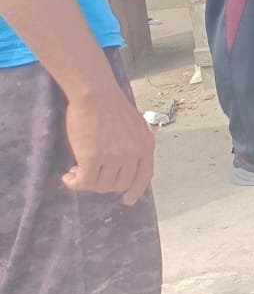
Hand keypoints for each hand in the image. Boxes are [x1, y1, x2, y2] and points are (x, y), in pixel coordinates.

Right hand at [62, 88, 155, 204]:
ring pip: (101, 185)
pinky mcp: (93, 158)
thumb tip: (125, 164)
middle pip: (120, 184)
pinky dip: (74, 183)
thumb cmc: (110, 105)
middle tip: (90, 175)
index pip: (144, 177)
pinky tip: (68, 176)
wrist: (95, 93)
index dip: (136, 190)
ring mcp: (114, 157)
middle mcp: (133, 154)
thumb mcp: (134, 126)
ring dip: (87, 182)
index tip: (128, 199)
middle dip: (104, 184)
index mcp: (146, 146)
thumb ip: (133, 145)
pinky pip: (84, 182)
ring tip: (76, 171)